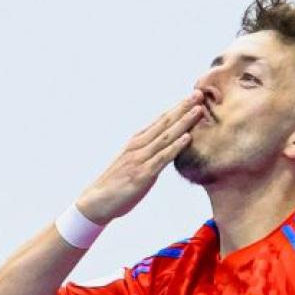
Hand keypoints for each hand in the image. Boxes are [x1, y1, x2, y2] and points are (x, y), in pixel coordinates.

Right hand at [74, 93, 203, 223]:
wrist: (96, 202)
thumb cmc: (115, 184)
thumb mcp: (131, 163)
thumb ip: (145, 153)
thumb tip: (161, 149)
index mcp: (136, 142)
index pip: (160, 121)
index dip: (177, 108)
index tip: (192, 96)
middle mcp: (138, 146)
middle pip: (164, 123)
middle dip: (182, 107)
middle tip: (199, 93)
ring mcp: (140, 159)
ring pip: (166, 137)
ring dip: (183, 122)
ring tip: (199, 110)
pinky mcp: (142, 174)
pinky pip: (162, 158)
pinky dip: (175, 147)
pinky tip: (187, 138)